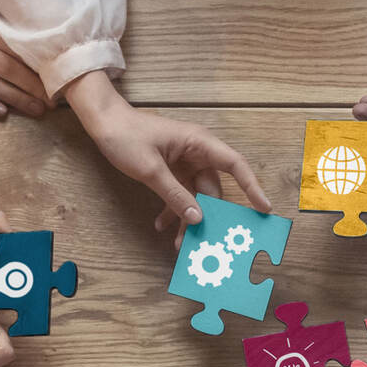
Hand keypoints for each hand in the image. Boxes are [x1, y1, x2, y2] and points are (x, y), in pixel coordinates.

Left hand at [66, 71, 270, 246]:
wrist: (103, 123)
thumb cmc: (126, 136)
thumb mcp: (151, 170)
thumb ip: (176, 195)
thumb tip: (198, 219)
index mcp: (199, 143)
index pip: (235, 165)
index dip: (252, 187)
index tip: (264, 208)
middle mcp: (197, 154)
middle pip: (213, 190)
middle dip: (209, 217)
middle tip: (208, 242)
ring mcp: (184, 163)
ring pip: (195, 198)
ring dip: (187, 219)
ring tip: (179, 243)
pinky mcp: (171, 171)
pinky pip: (179, 195)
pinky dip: (172, 211)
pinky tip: (161, 226)